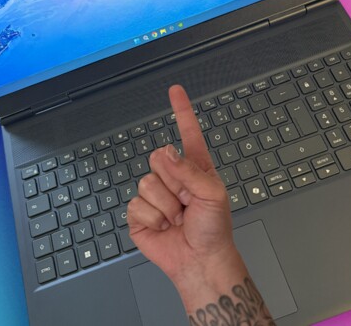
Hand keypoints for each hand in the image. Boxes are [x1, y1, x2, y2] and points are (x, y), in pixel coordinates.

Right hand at [127, 85, 246, 303]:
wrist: (200, 259)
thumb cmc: (214, 228)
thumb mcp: (212, 194)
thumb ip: (190, 171)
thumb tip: (165, 153)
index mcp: (195, 168)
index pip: (188, 133)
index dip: (181, 111)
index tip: (175, 90)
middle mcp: (174, 177)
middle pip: (158, 158)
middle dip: (174, 182)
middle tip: (188, 202)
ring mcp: (155, 194)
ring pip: (147, 182)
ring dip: (166, 204)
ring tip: (179, 217)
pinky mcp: (140, 213)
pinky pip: (137, 204)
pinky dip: (154, 217)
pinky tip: (164, 226)